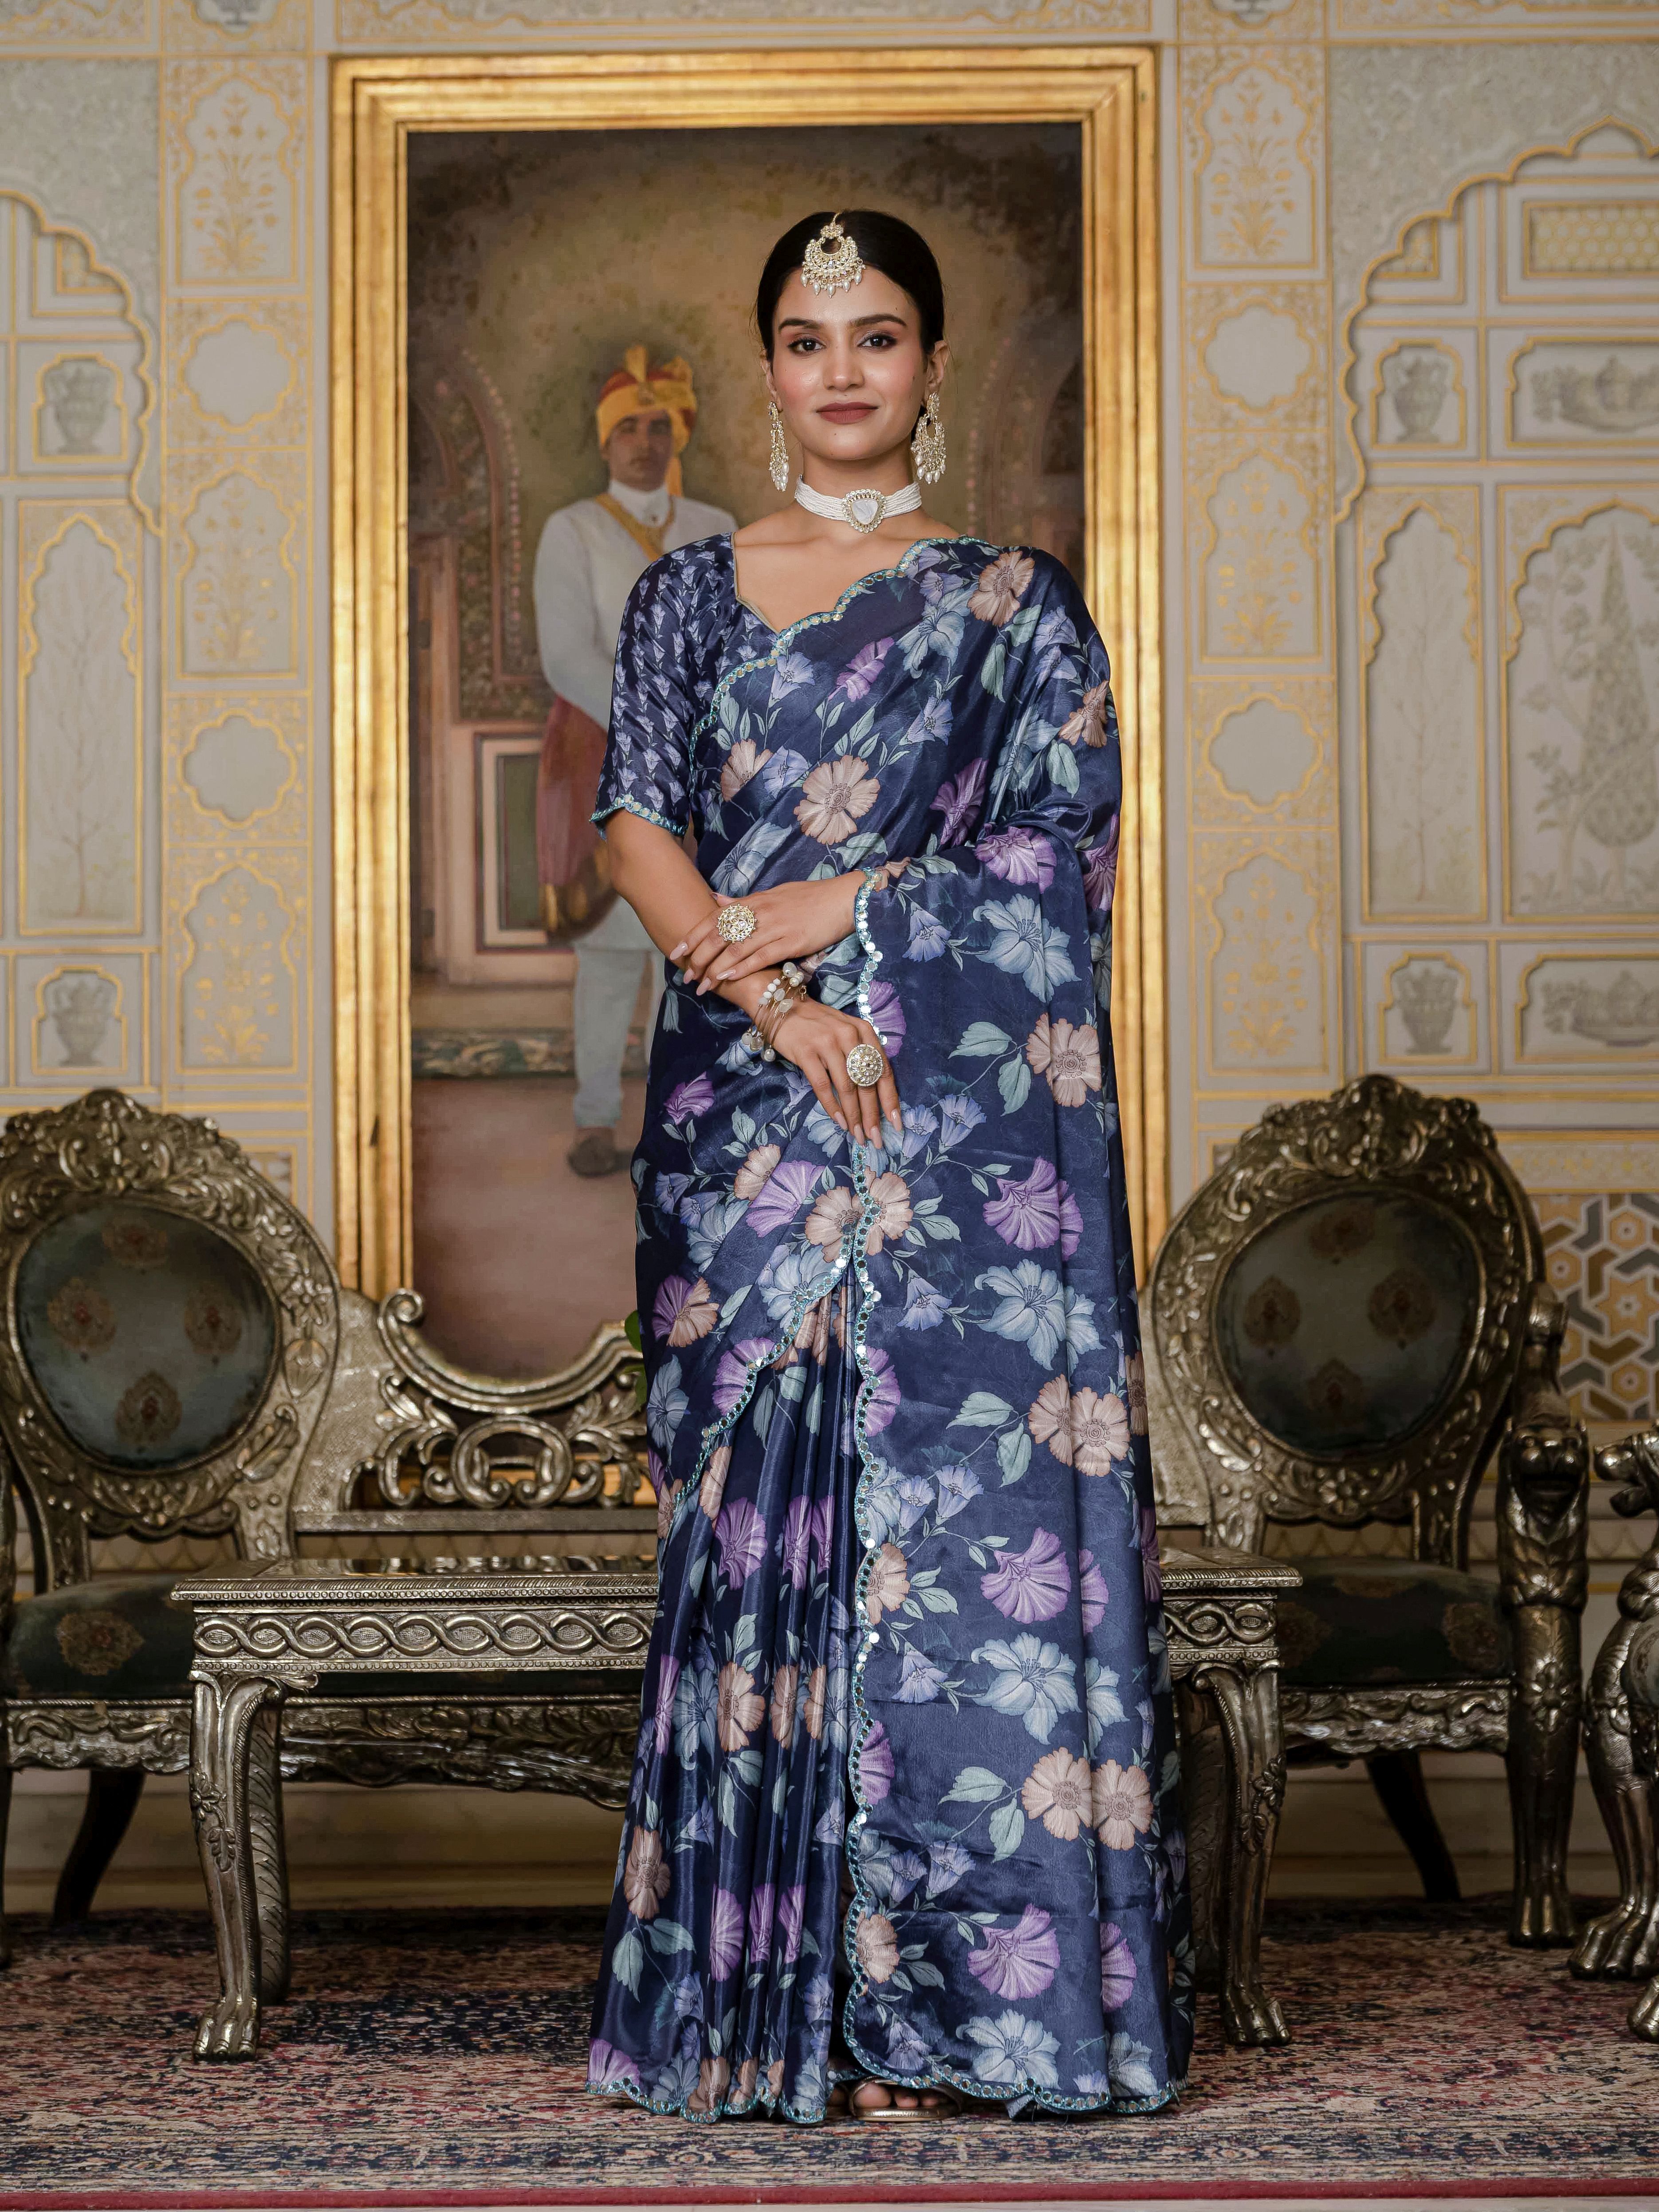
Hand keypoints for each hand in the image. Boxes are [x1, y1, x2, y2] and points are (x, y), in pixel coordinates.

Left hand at [671, 878, 861, 993]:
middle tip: (686, 975)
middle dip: (700, 956)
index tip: (677, 951)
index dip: (694, 935)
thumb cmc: (809, 898)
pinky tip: (728, 979)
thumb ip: (744, 901)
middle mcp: (761, 912)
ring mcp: (776, 927)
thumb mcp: (773, 894)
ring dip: (716, 969)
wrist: (844, 899)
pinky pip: (761, 956)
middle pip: (721, 934)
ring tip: (702, 985)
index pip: (716, 918)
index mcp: (755, 901)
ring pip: (737, 948)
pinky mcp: (791, 941)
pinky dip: (742, 968)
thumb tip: (715, 899)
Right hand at [768, 998, 900, 1149]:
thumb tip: (875, 1096)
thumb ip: (862, 1055)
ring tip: (857, 1135)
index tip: (896, 1124)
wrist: (783, 1006)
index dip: (890, 1100)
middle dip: (873, 1115)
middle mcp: (849, 1036)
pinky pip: (823, 1085)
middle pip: (867, 1083)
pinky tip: (838, 1121)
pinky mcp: (806, 1052)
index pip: (884, 1071)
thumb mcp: (847, 1032)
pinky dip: (832, 1106)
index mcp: (865, 1032)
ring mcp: (827, 1043)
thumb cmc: (818, 1025)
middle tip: (876, 1138)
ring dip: (853, 1116)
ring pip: (847, 1088)